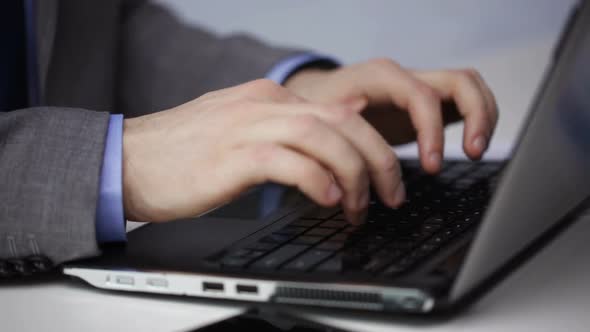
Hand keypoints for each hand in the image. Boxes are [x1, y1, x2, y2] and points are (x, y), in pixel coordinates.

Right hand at [122, 79, 405, 223]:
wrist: (129, 159)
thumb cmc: (186, 152)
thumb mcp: (244, 127)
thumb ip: (291, 123)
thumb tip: (344, 115)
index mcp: (269, 98)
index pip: (342, 112)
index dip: (373, 146)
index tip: (385, 179)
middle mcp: (263, 105)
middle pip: (343, 122)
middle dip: (378, 161)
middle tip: (390, 196)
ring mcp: (247, 127)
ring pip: (323, 137)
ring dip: (353, 175)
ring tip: (360, 207)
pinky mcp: (232, 157)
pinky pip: (289, 162)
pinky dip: (317, 181)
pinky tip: (328, 200)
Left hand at [285, 58, 498, 172]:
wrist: (317, 96)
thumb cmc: (317, 107)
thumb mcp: (320, 119)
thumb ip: (338, 136)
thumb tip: (350, 169)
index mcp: (380, 76)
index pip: (421, 95)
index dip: (432, 130)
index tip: (431, 165)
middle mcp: (405, 77)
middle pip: (460, 81)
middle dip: (475, 117)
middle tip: (471, 153)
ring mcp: (419, 87)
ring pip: (469, 87)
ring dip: (483, 117)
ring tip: (475, 151)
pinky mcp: (426, 103)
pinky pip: (463, 101)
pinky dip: (476, 120)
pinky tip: (470, 146)